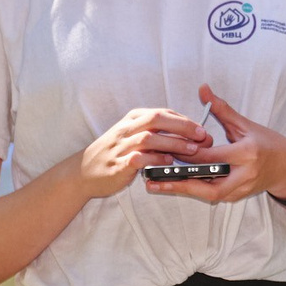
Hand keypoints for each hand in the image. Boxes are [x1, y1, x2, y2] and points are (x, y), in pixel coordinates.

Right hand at [71, 106, 211, 199]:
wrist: (83, 172)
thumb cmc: (114, 153)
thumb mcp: (132, 135)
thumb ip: (155, 132)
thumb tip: (187, 133)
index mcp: (133, 118)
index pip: (163, 113)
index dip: (185, 120)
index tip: (202, 129)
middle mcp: (127, 128)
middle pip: (157, 120)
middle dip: (183, 126)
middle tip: (202, 136)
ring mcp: (121, 146)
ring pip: (150, 138)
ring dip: (173, 143)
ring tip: (192, 150)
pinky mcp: (118, 164)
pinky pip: (139, 158)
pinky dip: (155, 159)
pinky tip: (168, 163)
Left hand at [143, 86, 285, 204]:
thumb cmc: (267, 142)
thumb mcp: (245, 124)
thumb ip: (221, 109)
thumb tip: (203, 89)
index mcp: (246, 152)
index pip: (210, 155)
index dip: (186, 154)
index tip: (165, 150)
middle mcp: (245, 173)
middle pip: (207, 181)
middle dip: (179, 180)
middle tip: (153, 178)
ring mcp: (242, 188)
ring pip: (208, 194)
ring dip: (183, 190)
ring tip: (158, 186)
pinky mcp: (238, 197)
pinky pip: (213, 195)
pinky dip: (195, 190)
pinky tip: (176, 186)